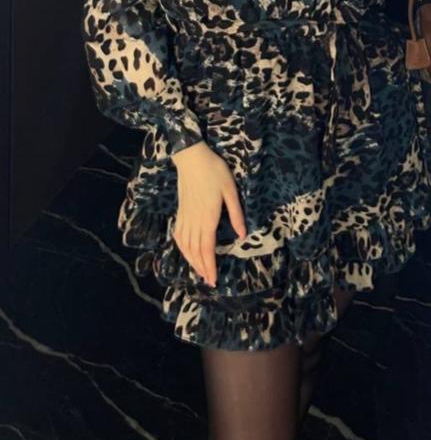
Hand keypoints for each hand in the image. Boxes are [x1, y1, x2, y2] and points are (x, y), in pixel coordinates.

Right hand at [171, 140, 246, 287]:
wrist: (192, 157)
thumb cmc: (215, 171)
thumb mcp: (231, 191)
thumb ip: (236, 214)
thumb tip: (242, 235)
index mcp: (208, 217)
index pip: (207, 248)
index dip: (210, 266)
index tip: (213, 280)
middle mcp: (194, 220)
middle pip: (196, 251)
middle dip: (202, 268)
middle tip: (209, 282)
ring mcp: (185, 216)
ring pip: (186, 245)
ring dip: (192, 261)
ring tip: (199, 272)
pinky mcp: (180, 211)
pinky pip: (179, 235)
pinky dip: (182, 248)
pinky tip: (186, 252)